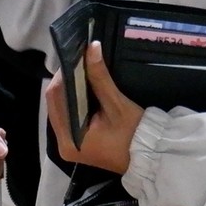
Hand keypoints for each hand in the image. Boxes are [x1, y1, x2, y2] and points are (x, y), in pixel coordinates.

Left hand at [43, 41, 141, 174]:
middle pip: (56, 104)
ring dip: (70, 91)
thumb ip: (100, 77)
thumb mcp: (117, 104)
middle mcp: (63, 144)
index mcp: (68, 139)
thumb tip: (91, 48)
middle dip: (66, 82)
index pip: (55, 98)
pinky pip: (70, 117)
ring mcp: (69, 145)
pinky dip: (75, 102)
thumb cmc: (134, 133)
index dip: (63, 75)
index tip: (75, 58)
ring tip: (83, 72)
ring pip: (62, 109)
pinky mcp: (77, 144)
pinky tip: (85, 89)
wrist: (150, 157)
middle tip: (80, 62)